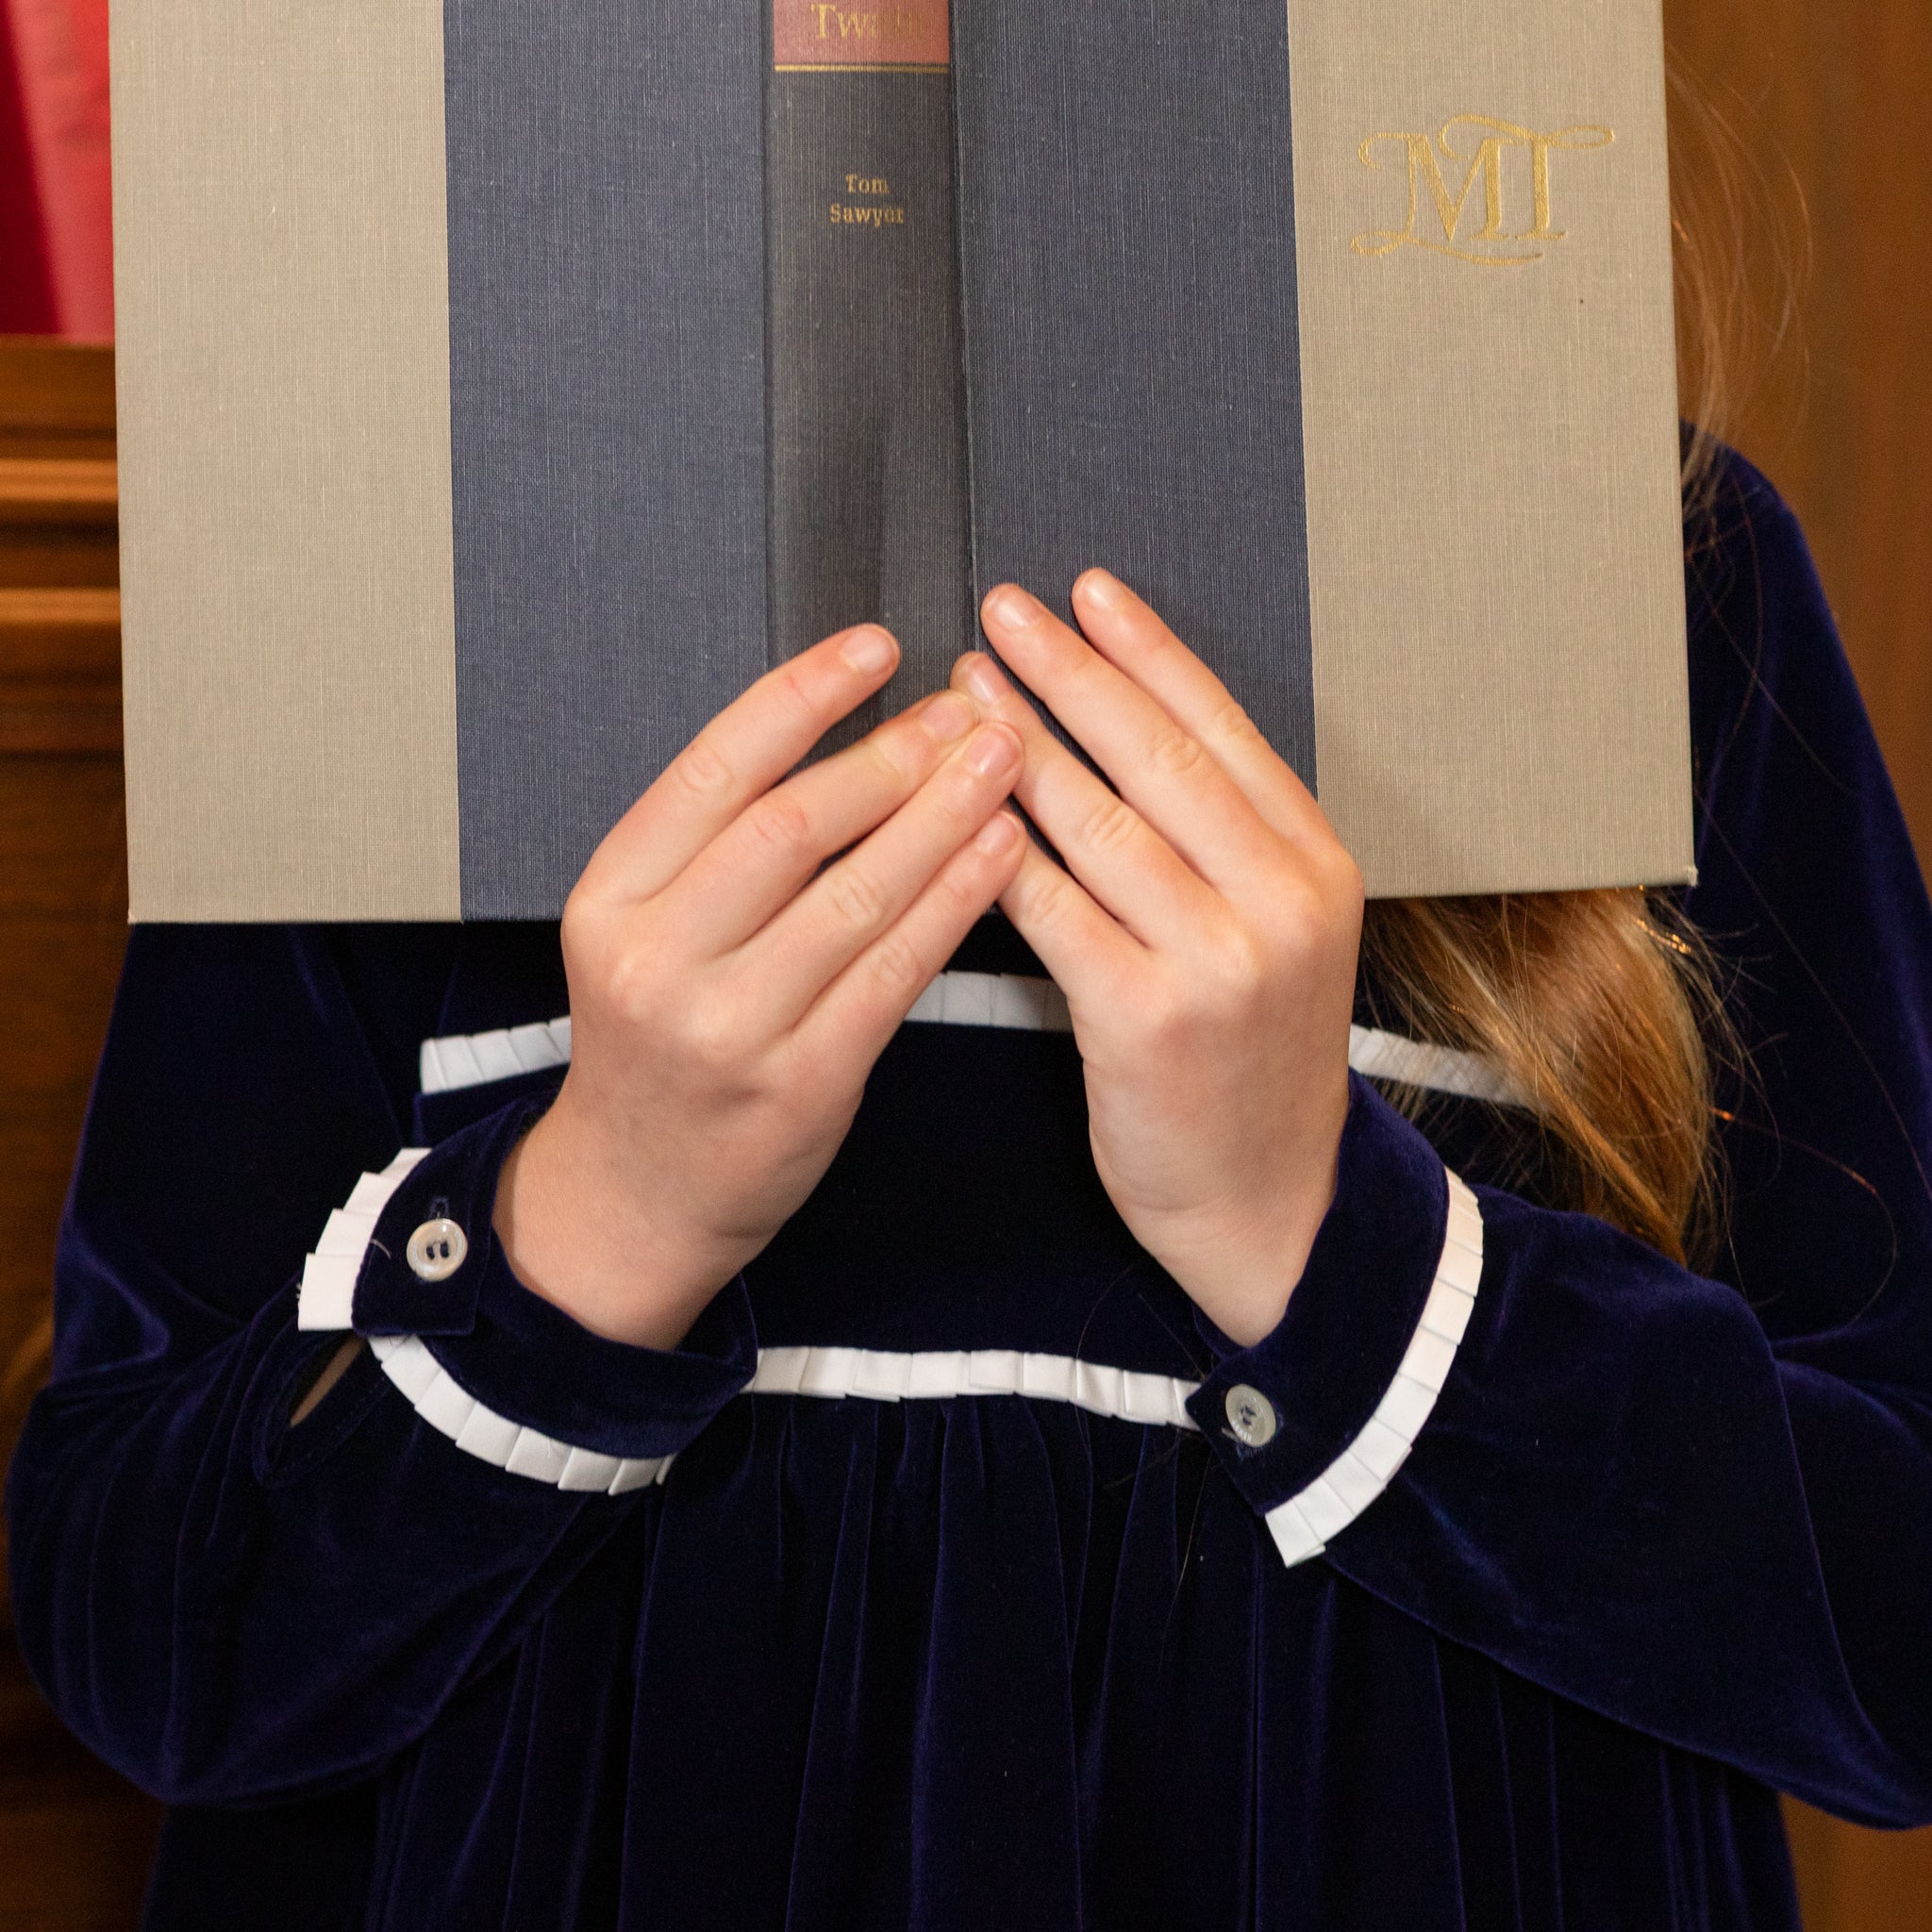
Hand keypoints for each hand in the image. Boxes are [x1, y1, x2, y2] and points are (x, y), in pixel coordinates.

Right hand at [495, 624, 1024, 1349]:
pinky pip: (894, 973)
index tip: (876, 647)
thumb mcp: (641, 932)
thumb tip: (843, 732)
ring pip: (853, 896)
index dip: (803, 696)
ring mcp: (727, 1027)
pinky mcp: (799, 1082)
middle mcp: (657, 958)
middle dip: (893, 756)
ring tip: (1002, 761)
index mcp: (612, 897)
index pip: (713, 769)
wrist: (637, 1192)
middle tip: (966, 708)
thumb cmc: (658, 1047)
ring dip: (942, 818)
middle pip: (790, 826)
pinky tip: (1000, 853)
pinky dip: (954, 903)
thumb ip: (717, 846)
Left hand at [955, 573, 1362, 1346]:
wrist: (1272, 1204)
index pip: (1225, 729)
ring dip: (1022, 746)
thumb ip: (1226, 845)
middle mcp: (1281, 901)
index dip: (1150, 652)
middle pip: (1161, 758)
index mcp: (1316, 866)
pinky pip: (1056, 912)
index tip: (1090, 592)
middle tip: (1004, 610)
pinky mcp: (1147, 1021)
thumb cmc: (1252, 1064)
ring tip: (965, 688)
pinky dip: (1001, 854)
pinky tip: (954, 807)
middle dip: (1074, 672)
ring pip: (1102, 825)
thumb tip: (1128, 732)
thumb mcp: (1279, 938)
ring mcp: (1219, 961)